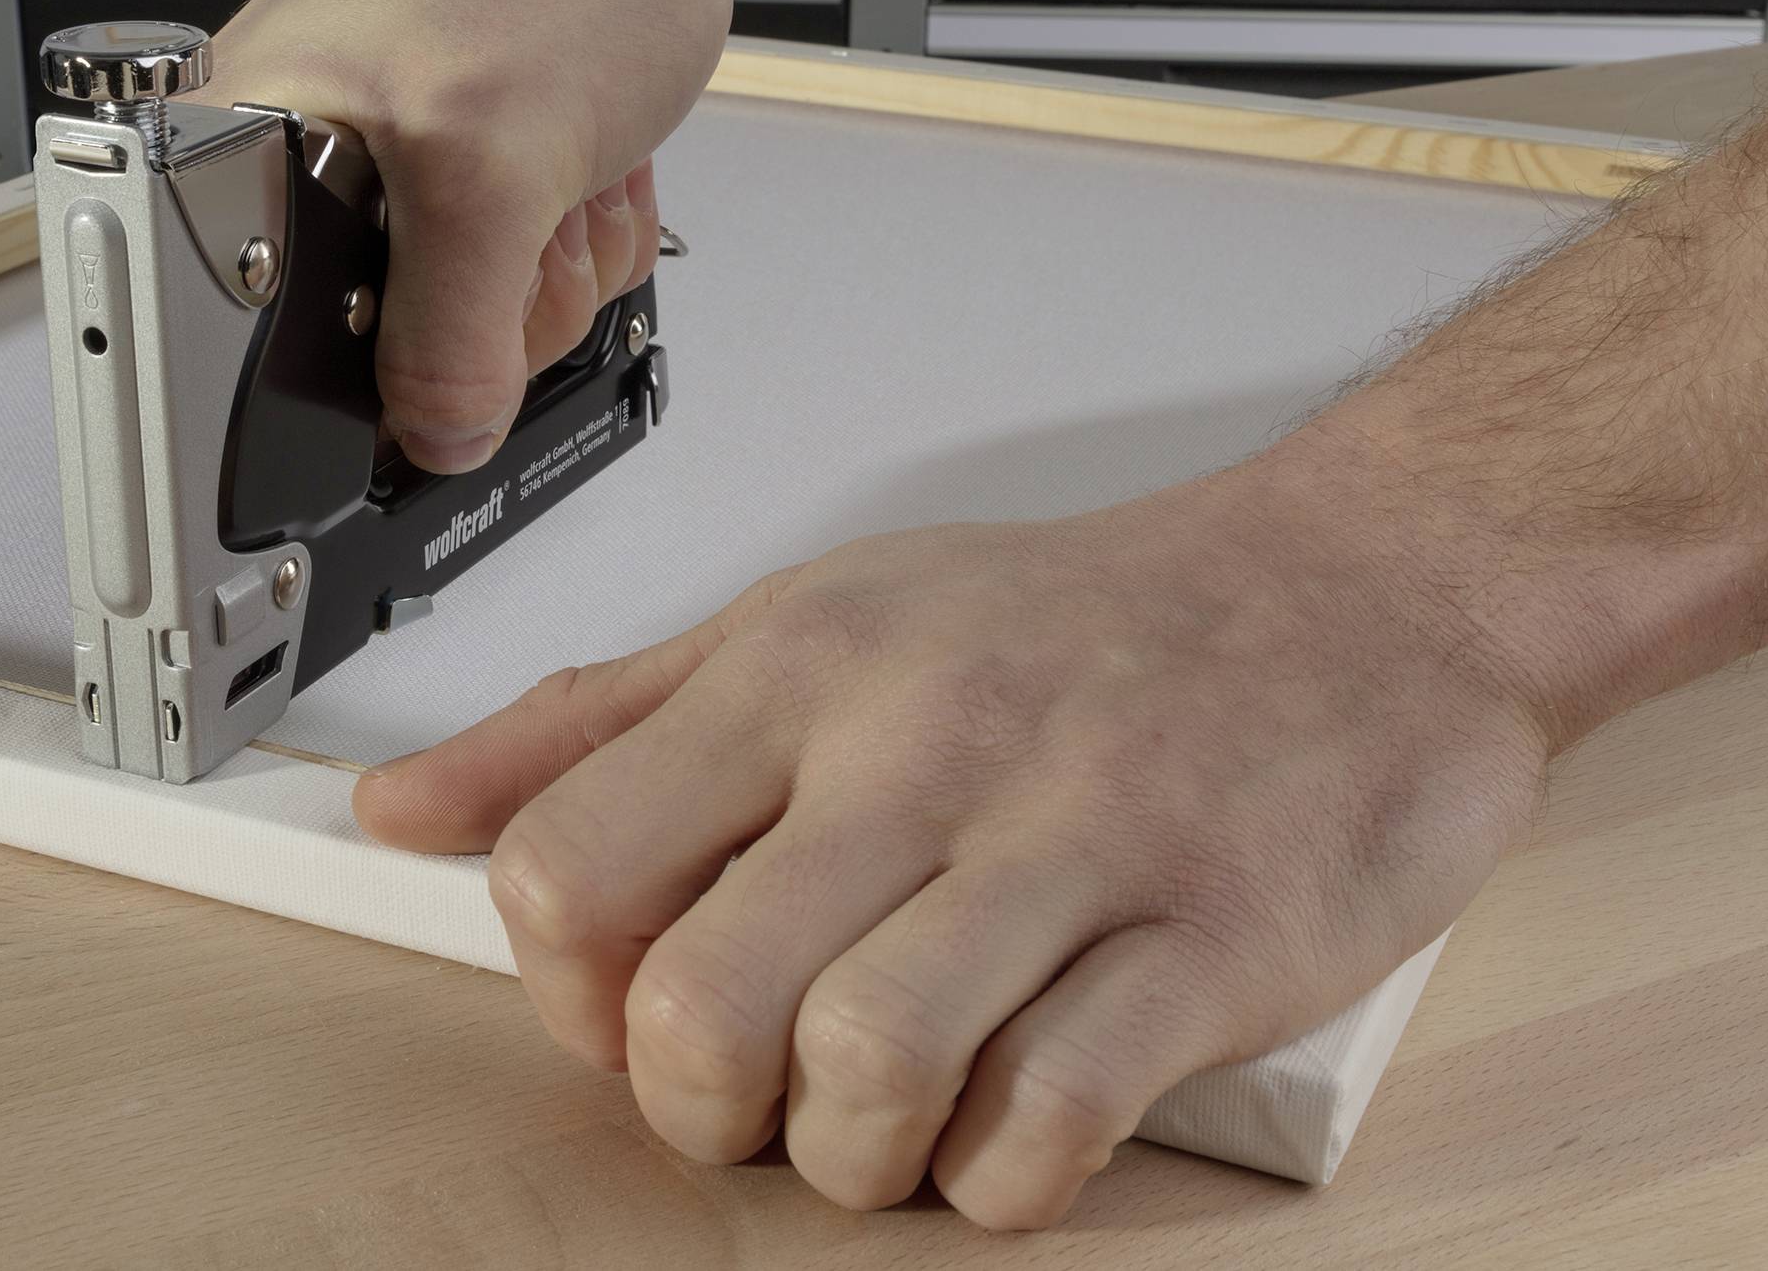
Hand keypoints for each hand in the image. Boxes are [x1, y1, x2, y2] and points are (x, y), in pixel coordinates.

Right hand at [210, 0, 735, 472]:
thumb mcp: (494, 172)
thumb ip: (450, 335)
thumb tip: (432, 439)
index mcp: (241, 137)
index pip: (231, 333)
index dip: (330, 382)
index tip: (397, 382)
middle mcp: (294, 154)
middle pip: (370, 346)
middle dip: (489, 304)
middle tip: (517, 212)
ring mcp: (382, 164)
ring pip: (463, 320)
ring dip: (545, 263)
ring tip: (556, 166)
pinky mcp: (455, 169)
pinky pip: (511, 275)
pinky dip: (568, 236)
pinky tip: (581, 168)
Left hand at [353, 452, 1552, 1226]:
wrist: (1364, 587)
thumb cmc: (1075, 625)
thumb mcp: (808, 622)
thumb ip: (597, 721)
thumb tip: (402, 813)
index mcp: (803, 670)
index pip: (570, 862)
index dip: (564, 992)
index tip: (625, 1008)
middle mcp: (924, 744)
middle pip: (699, 997)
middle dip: (694, 1106)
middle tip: (747, 1101)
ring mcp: (1076, 840)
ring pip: (864, 1065)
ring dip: (844, 1156)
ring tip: (876, 1127)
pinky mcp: (1216, 940)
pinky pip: (1054, 1116)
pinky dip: (1001, 1181)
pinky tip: (1006, 1139)